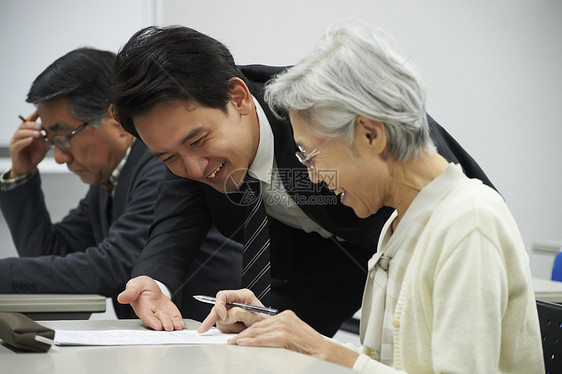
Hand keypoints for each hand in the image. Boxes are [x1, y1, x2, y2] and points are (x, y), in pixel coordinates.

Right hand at [9, 111, 49, 177]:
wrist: (28, 168)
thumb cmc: (35, 155)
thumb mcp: (44, 146)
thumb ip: (48, 140)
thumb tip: (57, 134)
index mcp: (26, 132)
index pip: (28, 121)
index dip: (33, 115)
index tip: (40, 110)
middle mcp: (19, 135)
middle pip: (23, 126)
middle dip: (32, 125)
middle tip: (41, 126)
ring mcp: (15, 142)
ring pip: (20, 134)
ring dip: (29, 132)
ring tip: (38, 134)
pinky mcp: (14, 150)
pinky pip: (18, 144)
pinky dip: (25, 141)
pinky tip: (31, 140)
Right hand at [117, 275, 184, 330]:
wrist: (151, 287)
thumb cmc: (142, 287)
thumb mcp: (136, 284)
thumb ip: (131, 291)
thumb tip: (121, 297)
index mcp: (142, 308)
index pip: (146, 316)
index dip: (152, 321)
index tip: (158, 326)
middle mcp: (152, 314)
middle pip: (158, 321)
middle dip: (164, 323)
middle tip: (169, 326)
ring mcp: (162, 315)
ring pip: (167, 322)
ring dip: (173, 325)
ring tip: (177, 326)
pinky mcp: (170, 314)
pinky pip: (174, 320)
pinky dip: (178, 323)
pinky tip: (181, 325)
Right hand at [198, 289, 268, 333]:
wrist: (269, 332)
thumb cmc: (266, 322)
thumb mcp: (254, 317)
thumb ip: (239, 314)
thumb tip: (225, 316)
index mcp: (243, 296)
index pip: (223, 296)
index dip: (219, 306)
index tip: (221, 316)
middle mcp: (236, 302)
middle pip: (218, 307)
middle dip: (215, 318)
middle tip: (204, 328)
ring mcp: (232, 311)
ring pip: (219, 319)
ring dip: (228, 326)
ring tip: (240, 328)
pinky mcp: (230, 320)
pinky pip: (222, 325)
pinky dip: (229, 330)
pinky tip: (237, 330)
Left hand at [229, 310, 358, 367]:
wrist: (323, 351)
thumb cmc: (309, 347)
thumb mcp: (293, 334)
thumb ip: (279, 332)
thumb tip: (263, 338)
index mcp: (286, 316)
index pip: (263, 322)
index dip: (250, 329)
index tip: (241, 334)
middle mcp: (284, 317)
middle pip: (259, 325)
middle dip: (245, 333)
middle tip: (234, 339)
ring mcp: (283, 325)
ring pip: (258, 331)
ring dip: (245, 338)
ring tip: (235, 343)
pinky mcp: (282, 334)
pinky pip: (262, 338)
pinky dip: (251, 342)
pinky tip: (243, 344)